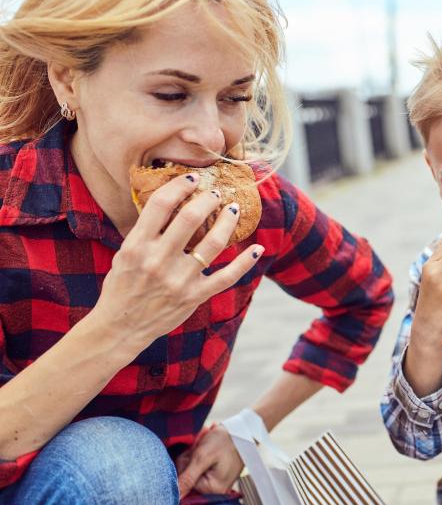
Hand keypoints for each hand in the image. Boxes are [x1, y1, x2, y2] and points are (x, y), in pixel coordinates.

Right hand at [90, 173, 263, 352]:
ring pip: (213, 243)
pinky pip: (227, 276)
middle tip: (216, 193)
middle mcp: (158, 260)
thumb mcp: (124, 253)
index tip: (193, 177)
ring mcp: (179, 279)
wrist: (120, 327)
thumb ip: (146, 231)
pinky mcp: (194, 296)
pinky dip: (245, 262)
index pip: (162, 204)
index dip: (181, 185)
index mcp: (137, 245)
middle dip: (208, 199)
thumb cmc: (122, 285)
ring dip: (228, 222)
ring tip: (233, 209)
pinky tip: (257, 248)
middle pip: (191, 218)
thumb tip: (171, 200)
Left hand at [175, 423, 243, 497]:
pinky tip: (206, 449)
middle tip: (200, 448)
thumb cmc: (224, 441)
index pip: (184, 483)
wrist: (241, 431)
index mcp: (212, 490)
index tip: (196, 453)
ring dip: (194, 457)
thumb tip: (175, 499)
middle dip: (190, 461)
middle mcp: (214, 490)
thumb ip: (187, 478)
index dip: (185, 466)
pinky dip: (200, 458)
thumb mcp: (202, 457)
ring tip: (205, 446)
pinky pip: (200, 469)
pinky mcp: (215, 475)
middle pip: (188, 479)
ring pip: (192, 472)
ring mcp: (215, 483)